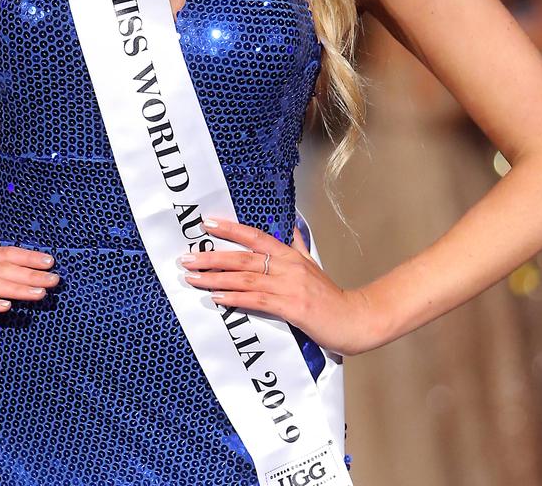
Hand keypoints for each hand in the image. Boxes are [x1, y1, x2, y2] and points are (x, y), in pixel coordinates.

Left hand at [179, 217, 382, 356]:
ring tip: (193, 278)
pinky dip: (235, 298)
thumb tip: (289, 225)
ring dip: (215, 278)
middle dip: (211, 257)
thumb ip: (297, 245)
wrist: (355, 319)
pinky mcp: (292, 307)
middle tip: (186, 258)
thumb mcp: (313, 264)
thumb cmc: (331, 296)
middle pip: (243, 257)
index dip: (230, 229)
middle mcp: (288, 266)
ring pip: (245, 278)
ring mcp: (289, 286)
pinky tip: (217, 298)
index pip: (255, 236)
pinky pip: (257, 300)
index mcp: (290, 255)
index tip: (207, 223)